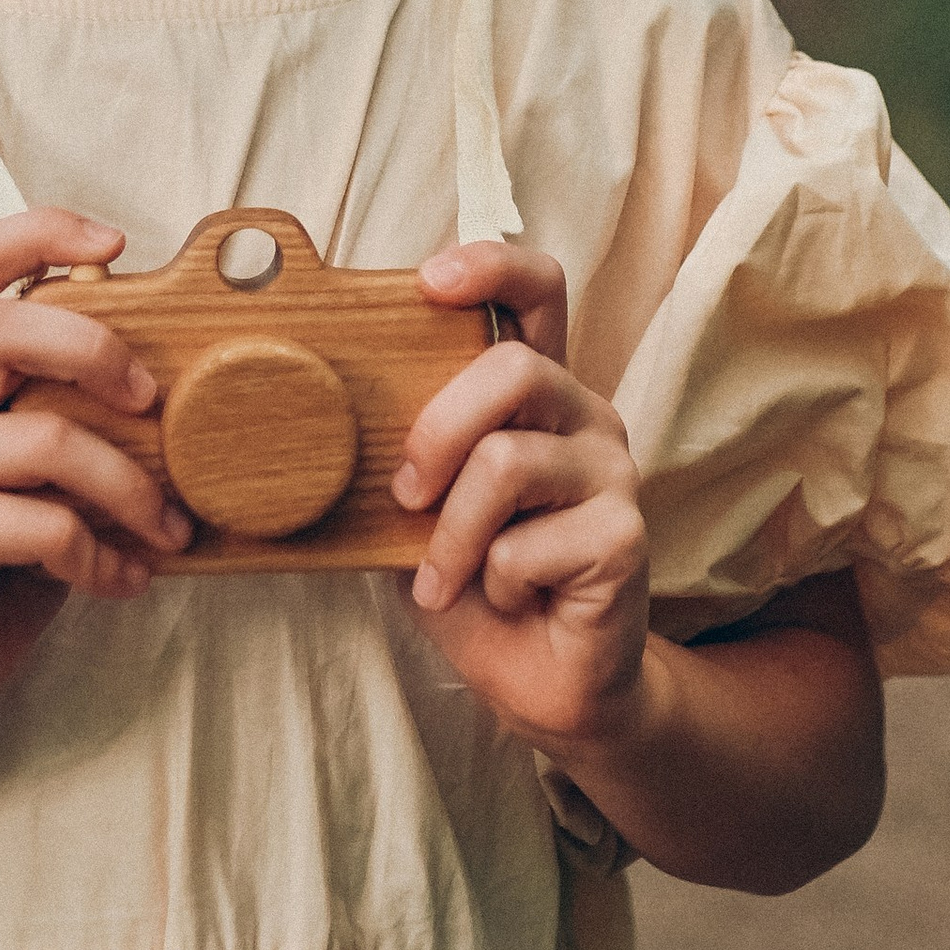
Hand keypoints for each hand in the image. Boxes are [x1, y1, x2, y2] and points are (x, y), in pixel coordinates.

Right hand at [0, 209, 190, 758]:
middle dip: (99, 350)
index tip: (117, 246)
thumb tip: (172, 387)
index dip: (41, 232)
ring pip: (49, 439)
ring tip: (168, 530)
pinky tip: (122, 580)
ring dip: (131, 489)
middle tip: (155, 400)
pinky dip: (104, 557)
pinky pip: (47, 525)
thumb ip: (64, 418)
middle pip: (4, 325)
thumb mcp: (29, 479)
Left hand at [393, 239, 650, 751]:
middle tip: (405, 495)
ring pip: (508, 461)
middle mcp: (585, 416)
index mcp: (538, 393)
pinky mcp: (625, 536)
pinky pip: (526, 543)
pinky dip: (489, 583)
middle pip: (513, 370)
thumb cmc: (477, 583)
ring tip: (443, 575)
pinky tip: (504, 600)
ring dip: (451, 534)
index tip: (429, 279)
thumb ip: (404, 454)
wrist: (540, 683)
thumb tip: (324, 410)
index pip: (538, 292)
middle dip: (436, 432)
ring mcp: (613, 473)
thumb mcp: (422, 508)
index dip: (492, 266)